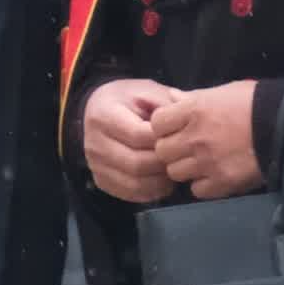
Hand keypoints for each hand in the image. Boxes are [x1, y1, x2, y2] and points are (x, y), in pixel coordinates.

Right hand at [83, 78, 179, 203]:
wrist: (99, 111)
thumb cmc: (128, 100)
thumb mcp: (147, 91)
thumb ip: (167, 105)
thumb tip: (189, 122)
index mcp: (103, 116)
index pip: (138, 135)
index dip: (164, 140)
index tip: (180, 137)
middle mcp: (94, 143)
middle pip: (136, 163)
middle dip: (164, 163)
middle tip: (182, 158)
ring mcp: (95, 165)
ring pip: (134, 183)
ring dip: (160, 181)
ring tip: (175, 169)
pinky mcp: (101, 181)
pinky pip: (130, 193)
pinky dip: (151, 191)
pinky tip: (163, 180)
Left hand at [150, 82, 263, 200]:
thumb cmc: (255, 102)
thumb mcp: (222, 92)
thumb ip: (193, 98)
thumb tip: (172, 97)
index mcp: (194, 110)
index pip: (157, 123)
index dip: (163, 127)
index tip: (174, 128)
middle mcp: (195, 137)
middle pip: (162, 151)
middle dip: (171, 150)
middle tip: (186, 147)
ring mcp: (207, 162)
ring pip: (175, 172)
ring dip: (185, 168)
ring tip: (201, 162)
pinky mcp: (221, 182)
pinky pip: (196, 190)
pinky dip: (202, 184)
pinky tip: (213, 174)